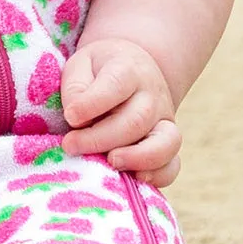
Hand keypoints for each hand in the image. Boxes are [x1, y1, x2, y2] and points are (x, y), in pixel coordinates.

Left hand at [60, 36, 180, 186]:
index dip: (92, 103)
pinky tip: (135, 178)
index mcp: (128, 69)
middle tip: (71, 146)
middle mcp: (152, 94)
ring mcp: (164, 119)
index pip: (116, 84)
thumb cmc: (99, 71)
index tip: (70, 116)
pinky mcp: (169, 142)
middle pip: (135, 120)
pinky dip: (158, 175)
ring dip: (137, 157)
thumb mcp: (81, 65)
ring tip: (111, 162)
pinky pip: (172, 164)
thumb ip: (75, 88)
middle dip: (101, 139)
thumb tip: (76, 118)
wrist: (134, 69)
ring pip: (164, 142)